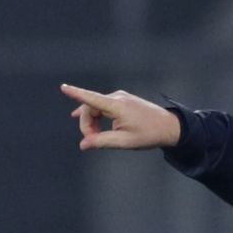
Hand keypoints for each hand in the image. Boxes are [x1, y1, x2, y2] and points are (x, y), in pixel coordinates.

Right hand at [61, 84, 181, 150]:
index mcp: (118, 106)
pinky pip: (103, 106)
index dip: (76, 94)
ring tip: (95, 137)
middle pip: (91, 108)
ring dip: (92, 122)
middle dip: (87, 124)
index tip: (63, 87)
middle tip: (93, 141)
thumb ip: (102, 142)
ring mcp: (120, 98)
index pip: (92, 99)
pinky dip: (96, 115)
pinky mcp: (123, 101)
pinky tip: (82, 117)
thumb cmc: (149, 134)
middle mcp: (117, 98)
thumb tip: (83, 144)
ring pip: (96, 108)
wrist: (170, 126)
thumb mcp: (125, 142)